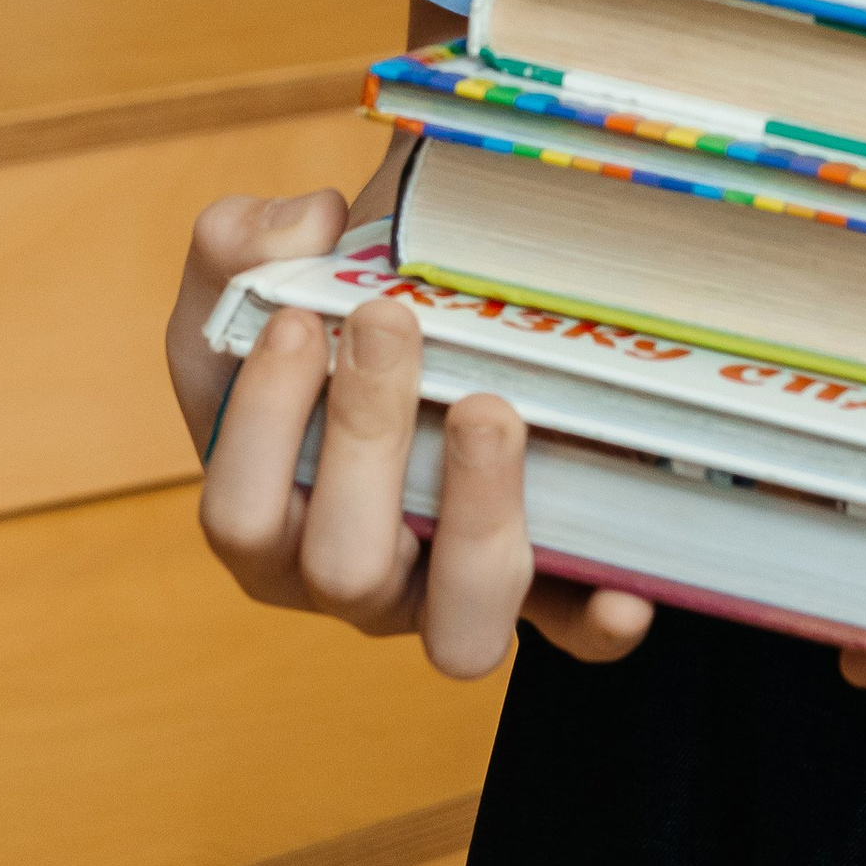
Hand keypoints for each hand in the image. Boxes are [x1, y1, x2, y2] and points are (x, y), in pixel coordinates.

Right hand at [166, 187, 653, 678]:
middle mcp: (355, 578)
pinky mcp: (543, 589)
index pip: (242, 516)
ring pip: (457, 626)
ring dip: (475, 514)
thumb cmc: (341, 316)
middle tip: (388, 320)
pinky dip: (595, 622)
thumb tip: (299, 231)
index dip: (263, 425)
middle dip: (366, 434)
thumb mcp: (273, 274)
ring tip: (488, 409)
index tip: (298, 319)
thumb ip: (243, 246)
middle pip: (345, 565)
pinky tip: (624, 592)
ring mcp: (449, 591)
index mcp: (272, 519)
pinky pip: (569, 633)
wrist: (438, 311)